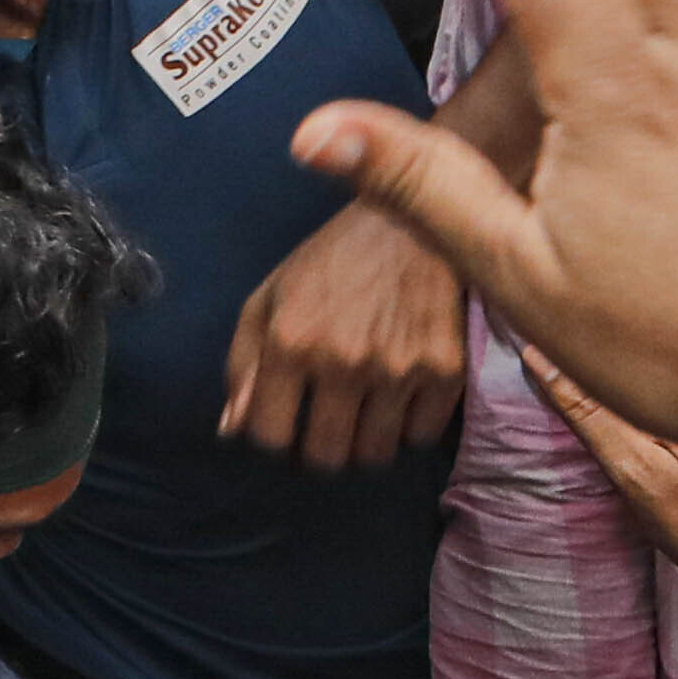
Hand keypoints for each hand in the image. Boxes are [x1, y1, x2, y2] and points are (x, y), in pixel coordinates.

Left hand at [220, 195, 469, 469]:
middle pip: (326, 457)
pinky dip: (407, 426)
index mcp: (290, 342)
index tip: (285, 424)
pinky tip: (400, 394)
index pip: (269, 436)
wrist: (412, 221)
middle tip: (326, 427)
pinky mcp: (446, 372)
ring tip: (363, 410)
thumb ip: (244, 363)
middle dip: (319, 450)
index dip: (273, 438)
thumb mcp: (269, 297)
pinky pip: (421, 437)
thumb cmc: (330, 262)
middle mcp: (343, 361)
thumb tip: (231, 429)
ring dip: (364, 442)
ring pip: (375, 455)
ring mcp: (398, 370)